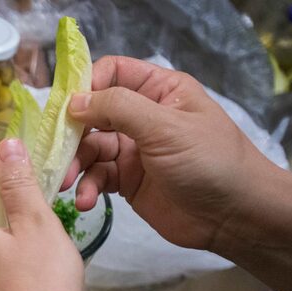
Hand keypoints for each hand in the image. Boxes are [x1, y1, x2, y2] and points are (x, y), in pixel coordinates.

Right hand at [63, 56, 274, 250]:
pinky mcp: (127, 181)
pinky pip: (97, 178)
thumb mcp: (165, 127)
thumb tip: (74, 102)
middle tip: (57, 154)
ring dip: (76, 165)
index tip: (64, 110)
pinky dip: (87, 188)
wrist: (234, 217)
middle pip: (93, 114)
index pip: (112, 73)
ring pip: (90, 149)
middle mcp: (142, 116)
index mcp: (158, 91)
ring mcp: (133, 150)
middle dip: (73, 135)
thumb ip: (119, 108)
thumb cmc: (210, 162)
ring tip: (68, 184)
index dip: (86, 86)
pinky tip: (85, 201)